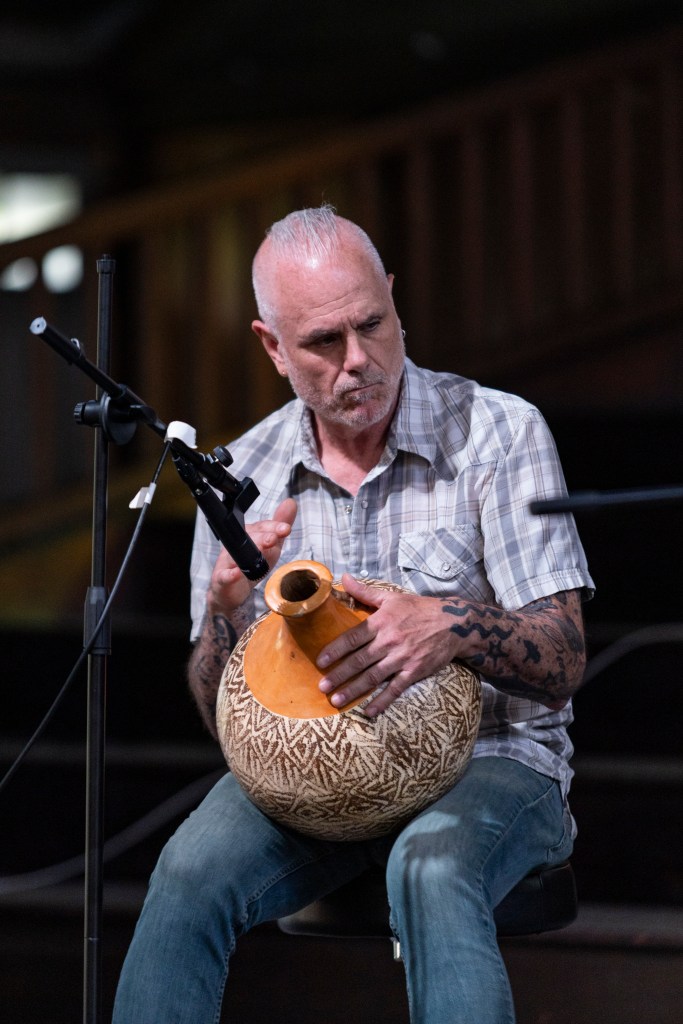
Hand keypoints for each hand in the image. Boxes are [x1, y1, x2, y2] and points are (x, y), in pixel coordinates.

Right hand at [207, 498, 296, 613]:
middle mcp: (236, 546)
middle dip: (262, 537)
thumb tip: (291, 502)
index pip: (261, 527)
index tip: (286, 528)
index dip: (273, 527)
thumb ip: (279, 526)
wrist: (230, 589)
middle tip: (274, 538)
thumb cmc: (252, 565)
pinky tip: (237, 573)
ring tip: (263, 549)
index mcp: (248, 535)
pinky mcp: (222, 579)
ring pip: (236, 555)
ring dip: (248, 552)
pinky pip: (224, 576)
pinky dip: (230, 575)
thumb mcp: (271, 546)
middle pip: (248, 538)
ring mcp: (227, 562)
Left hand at [317, 574, 457, 716]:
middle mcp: (389, 641)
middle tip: (322, 687)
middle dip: (339, 675)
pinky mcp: (415, 671)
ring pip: (373, 677)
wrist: (454, 623)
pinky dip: (382, 701)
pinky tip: (368, 711)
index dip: (335, 650)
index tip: (320, 662)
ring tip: (337, 701)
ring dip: (354, 690)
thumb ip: (365, 591)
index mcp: (381, 622)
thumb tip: (343, 578)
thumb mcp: (392, 597)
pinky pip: (395, 689)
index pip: (352, 638)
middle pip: (359, 660)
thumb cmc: (419, 609)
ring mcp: (402, 658)